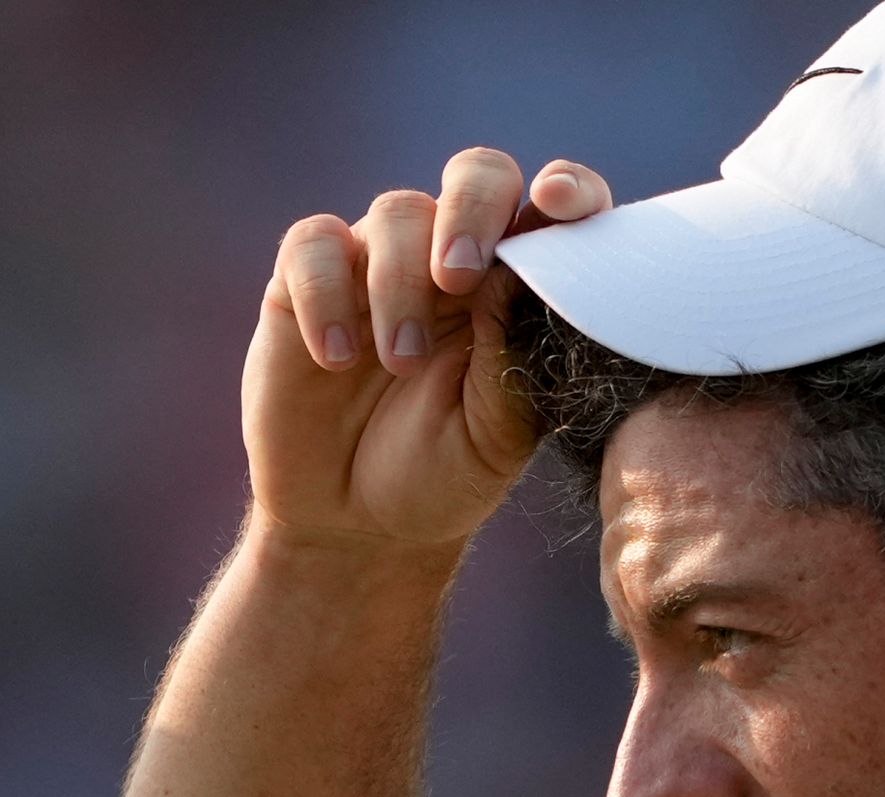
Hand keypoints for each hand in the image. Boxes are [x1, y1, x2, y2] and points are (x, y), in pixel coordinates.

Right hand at [242, 150, 614, 550]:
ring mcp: (382, 266)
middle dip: (472, 210)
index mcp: (521, 290)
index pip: (557, 212)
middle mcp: (457, 262)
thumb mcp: (499, 431)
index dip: (569, 191)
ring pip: (397, 211)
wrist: (359, 524)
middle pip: (478, 175)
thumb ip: (511, 353)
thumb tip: (514, 273)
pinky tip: (334, 359)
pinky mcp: (307, 284)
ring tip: (401, 364)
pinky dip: (325, 294)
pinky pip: (314, 245)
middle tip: (457, 278)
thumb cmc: (446, 474)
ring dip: (400, 285)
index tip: (558, 204)